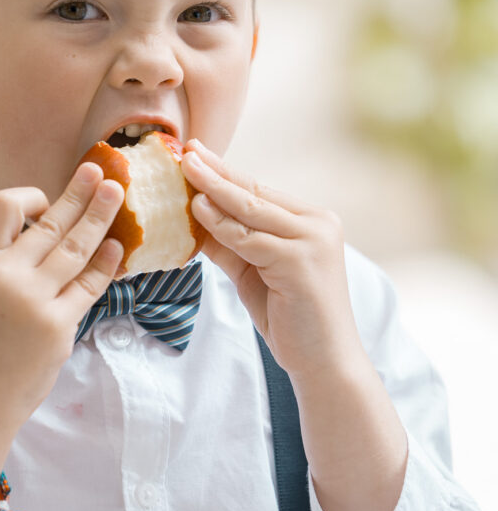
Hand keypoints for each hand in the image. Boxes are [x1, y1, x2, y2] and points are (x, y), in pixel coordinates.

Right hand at [0, 163, 122, 503]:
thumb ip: (10, 259)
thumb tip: (56, 225)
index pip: (7, 207)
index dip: (33, 196)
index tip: (49, 198)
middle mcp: (6, 276)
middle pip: (52, 223)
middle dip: (81, 194)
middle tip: (103, 174)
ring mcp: (34, 300)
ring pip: (77, 248)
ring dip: (101, 219)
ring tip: (118, 197)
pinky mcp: (58, 325)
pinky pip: (90, 285)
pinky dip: (106, 264)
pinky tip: (117, 249)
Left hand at [182, 140, 363, 381]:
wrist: (325, 361)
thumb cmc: (291, 319)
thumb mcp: (254, 272)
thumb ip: (229, 244)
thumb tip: (192, 216)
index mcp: (312, 222)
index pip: (259, 191)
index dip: (225, 172)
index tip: (195, 154)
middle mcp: (318, 224)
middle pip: (255, 192)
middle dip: (216, 170)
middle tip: (186, 149)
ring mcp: (313, 240)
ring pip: (250, 209)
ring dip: (214, 189)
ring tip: (185, 170)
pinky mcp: (300, 261)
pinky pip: (249, 238)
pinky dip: (220, 224)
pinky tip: (197, 210)